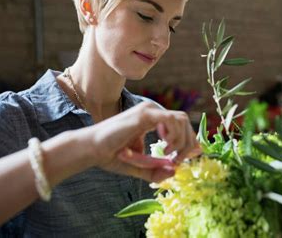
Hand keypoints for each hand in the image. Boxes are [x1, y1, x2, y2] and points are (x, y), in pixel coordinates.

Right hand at [86, 101, 200, 181]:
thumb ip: (156, 169)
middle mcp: (152, 112)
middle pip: (184, 120)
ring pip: (180, 119)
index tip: (190, 156)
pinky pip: (170, 119)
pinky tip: (165, 147)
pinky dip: (173, 134)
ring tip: (169, 154)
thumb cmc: (110, 155)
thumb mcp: (139, 166)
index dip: (190, 139)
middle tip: (178, 159)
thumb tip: (175, 171)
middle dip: (188, 141)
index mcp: (152, 119)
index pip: (180, 123)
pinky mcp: (144, 115)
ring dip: (181, 140)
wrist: (91, 150)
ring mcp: (148, 111)